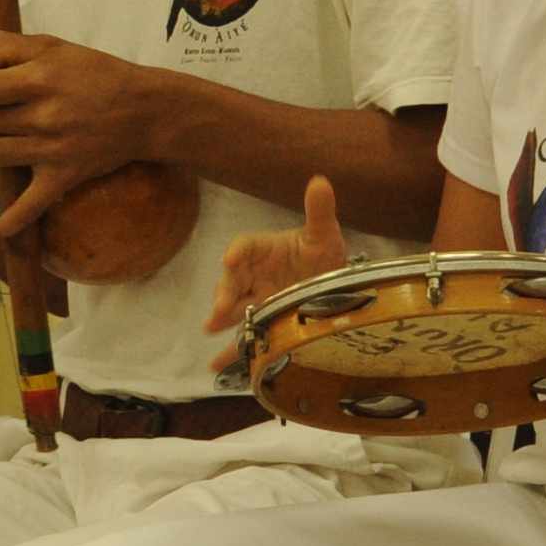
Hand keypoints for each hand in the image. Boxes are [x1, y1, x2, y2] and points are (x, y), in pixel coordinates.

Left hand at [0, 30, 160, 234]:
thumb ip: (4, 46)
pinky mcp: (62, 178)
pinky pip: (26, 209)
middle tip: (9, 109)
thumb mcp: (51, 45)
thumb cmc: (96, 74)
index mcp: (38, 78)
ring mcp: (51, 151)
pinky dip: (5, 222)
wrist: (144, 110)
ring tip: (8, 136)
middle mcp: (43, 116)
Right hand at [203, 174, 348, 367]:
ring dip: (221, 317)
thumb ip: (320, 211)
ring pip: (233, 308)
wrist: (334, 286)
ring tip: (211, 327)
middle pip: (232, 280)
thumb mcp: (325, 234)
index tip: (231, 260)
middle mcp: (255, 274)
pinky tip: (215, 364)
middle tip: (221, 305)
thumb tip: (320, 181)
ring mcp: (256, 300)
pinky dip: (230, 352)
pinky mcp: (261, 323)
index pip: (246, 246)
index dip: (237, 252)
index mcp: (266, 249)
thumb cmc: (323, 254)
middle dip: (225, 292)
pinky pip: (243, 336)